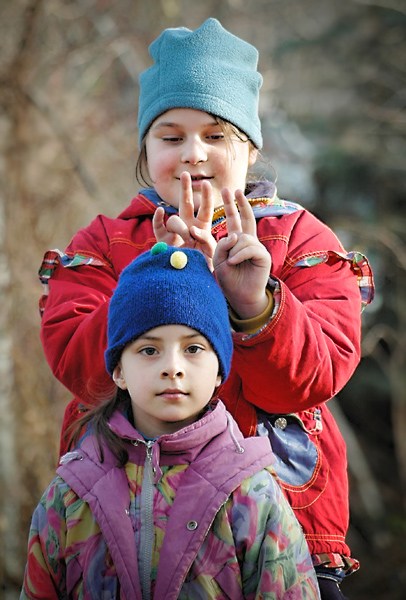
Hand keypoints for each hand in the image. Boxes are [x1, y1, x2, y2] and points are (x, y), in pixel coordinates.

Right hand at [153, 172, 215, 268]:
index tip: (206, 183)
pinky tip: (160, 211)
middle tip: (186, 174)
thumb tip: (196, 230)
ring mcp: (175, 233)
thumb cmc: (203, 268)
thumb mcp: (211, 254)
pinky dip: (157, 219)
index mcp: (203, 227)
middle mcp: (188, 226)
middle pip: (186, 203)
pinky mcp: (163, 242)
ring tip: (188, 240)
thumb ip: (207, 242)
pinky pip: (158, 227)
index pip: (206, 208)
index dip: (206, 196)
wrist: (188, 281)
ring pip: (174, 219)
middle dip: (186, 189)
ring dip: (180, 227)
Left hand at [213, 188, 271, 318]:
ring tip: (230, 262)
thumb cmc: (228, 278)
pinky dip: (239, 255)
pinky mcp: (263, 256)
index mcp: (237, 241)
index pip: (235, 219)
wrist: (240, 296)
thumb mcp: (218, 259)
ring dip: (232, 250)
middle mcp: (248, 241)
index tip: (230, 190)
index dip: (232, 205)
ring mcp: (257, 247)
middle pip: (246, 218)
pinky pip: (248, 248)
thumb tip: (235, 235)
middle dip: (239, 203)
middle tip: (234, 189)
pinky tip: (234, 263)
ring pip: (242, 238)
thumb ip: (222, 245)